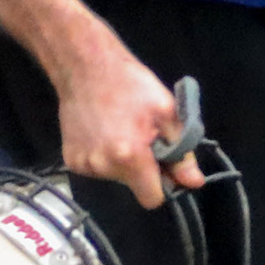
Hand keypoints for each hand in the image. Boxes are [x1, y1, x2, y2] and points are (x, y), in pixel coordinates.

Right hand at [56, 31, 197, 209]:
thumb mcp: (166, 111)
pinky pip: (96, 169)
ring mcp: (83, 165)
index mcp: (129, 157)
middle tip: (140, 136)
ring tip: (119, 130)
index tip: (163, 164)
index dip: (163, 184)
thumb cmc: (130, 84)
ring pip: (115, 178)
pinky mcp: (70, 159)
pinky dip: (102, 156)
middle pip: (134, 187)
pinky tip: (101, 132)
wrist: (85, 65)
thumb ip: (182, 152)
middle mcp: (103, 167)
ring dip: (121, 162)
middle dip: (142, 169)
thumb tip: (194, 182)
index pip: (153, 199)